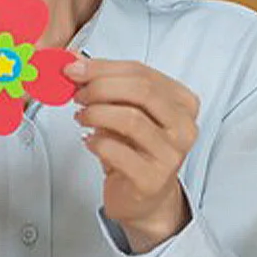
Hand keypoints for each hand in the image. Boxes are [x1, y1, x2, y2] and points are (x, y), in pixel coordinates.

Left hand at [67, 58, 197, 252]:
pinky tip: (90, 141)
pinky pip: (117, 151)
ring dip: (96, 113)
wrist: (144, 198)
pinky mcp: (152, 179)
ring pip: (130, 119)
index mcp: (182, 103)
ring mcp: (171, 154)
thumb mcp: (125, 109)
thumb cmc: (135, 148)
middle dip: (101, 87)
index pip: (142, 72)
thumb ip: (105, 82)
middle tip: (78, 94)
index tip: (74, 67)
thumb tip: (72, 58)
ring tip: (82, 117)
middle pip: (141, 91)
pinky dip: (96, 141)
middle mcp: (184, 127)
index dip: (103, 67)